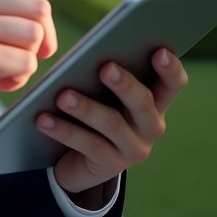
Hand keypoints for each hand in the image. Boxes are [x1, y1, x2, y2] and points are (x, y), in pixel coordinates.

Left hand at [40, 47, 188, 196]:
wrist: (77, 157)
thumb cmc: (92, 108)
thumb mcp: (102, 91)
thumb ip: (106, 73)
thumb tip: (91, 52)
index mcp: (154, 101)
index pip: (173, 84)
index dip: (170, 68)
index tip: (160, 51)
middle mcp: (150, 126)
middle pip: (143, 102)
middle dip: (125, 84)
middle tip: (105, 68)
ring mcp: (133, 148)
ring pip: (112, 123)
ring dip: (86, 107)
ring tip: (62, 95)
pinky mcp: (111, 166)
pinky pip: (88, 145)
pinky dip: (64, 130)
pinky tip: (43, 119)